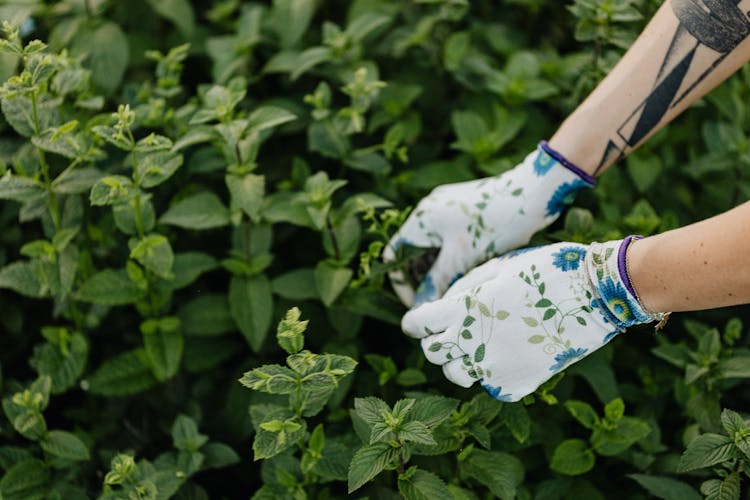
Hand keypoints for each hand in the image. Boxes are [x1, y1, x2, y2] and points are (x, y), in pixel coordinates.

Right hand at [384, 142, 594, 306]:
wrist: (532, 194)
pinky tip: (470, 273)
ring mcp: (448, 207)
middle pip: (413, 252)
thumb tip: (418, 311)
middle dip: (423, 278)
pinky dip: (454, 258)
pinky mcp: (466, 210)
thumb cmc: (494, 226)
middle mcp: (430, 210)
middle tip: (439, 301)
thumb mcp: (461, 260)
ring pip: (434, 247)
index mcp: (421, 218)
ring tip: (457, 290)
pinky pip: (450, 239)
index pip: (395, 254)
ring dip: (440, 270)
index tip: (418, 305)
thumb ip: (436, 284)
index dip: (401, 283)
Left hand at [400, 238, 665, 401]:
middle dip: (436, 342)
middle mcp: (473, 341)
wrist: (596, 294)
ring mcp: (495, 368)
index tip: (417, 324)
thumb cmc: (547, 270)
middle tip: (450, 333)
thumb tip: (444, 303)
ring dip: (461, 362)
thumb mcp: (499, 267)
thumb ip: (465, 287)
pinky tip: (509, 357)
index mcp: (465, 308)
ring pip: (457, 376)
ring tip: (479, 347)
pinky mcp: (518, 385)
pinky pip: (491, 387)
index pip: (419, 324)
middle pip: (433, 354)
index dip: (414, 324)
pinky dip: (494, 375)